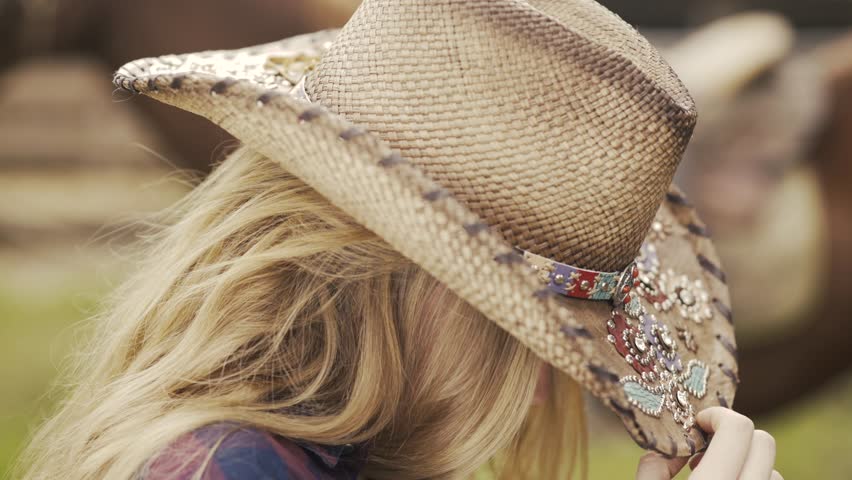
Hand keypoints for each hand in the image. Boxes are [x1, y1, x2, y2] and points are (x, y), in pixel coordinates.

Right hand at [636, 407, 781, 479]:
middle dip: (734, 436)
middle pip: (764, 442)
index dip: (717, 416)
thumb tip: (671, 450)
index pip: (738, 430)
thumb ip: (652, 469)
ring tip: (715, 477)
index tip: (698, 424)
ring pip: (773, 470)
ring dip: (745, 464)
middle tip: (705, 449)